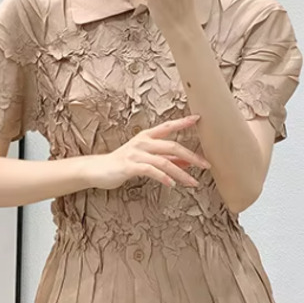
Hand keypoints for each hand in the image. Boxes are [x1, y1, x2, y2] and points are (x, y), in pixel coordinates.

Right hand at [86, 114, 210, 190]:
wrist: (98, 170)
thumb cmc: (123, 163)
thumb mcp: (146, 158)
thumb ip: (166, 159)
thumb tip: (188, 162)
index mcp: (146, 136)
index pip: (168, 126)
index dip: (183, 122)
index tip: (198, 118)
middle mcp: (142, 142)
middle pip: (172, 146)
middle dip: (192, 156)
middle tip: (206, 165)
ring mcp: (136, 153)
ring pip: (164, 161)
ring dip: (181, 173)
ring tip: (193, 182)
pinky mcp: (130, 166)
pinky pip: (150, 171)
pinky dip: (163, 177)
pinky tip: (172, 184)